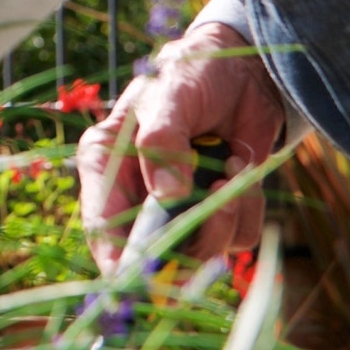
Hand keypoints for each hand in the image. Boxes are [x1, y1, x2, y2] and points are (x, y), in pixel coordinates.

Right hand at [77, 19, 282, 272]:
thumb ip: (162, 140)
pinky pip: (237, 236)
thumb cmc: (191, 72)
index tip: (140, 279)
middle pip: (153, 252)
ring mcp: (179, 207)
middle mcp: (138, 195)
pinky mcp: (216, 211)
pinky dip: (248, 207)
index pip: (102, 227)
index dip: (118, 260)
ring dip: (225, 216)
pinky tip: (242, 165)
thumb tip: (167, 195)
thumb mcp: (170, 94)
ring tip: (233, 166)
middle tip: (220, 201)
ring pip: (200, 249)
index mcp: (106, 166)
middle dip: (191, 238)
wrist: (241, 70)